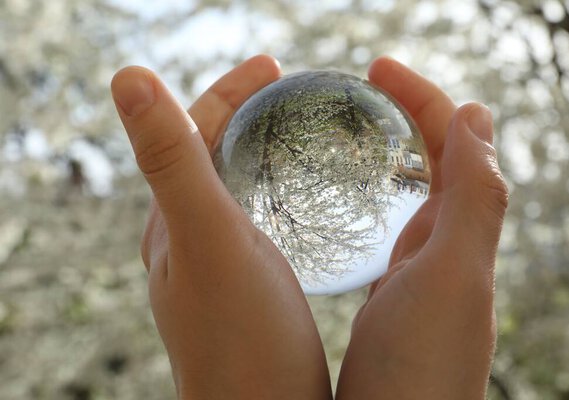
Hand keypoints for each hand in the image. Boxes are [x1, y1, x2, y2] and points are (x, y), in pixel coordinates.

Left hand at [111, 56, 331, 399]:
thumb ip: (173, 161)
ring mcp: (214, 263)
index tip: (274, 65)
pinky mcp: (245, 285)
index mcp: (169, 221)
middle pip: (207, 154)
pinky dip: (274, 187)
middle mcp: (183, 239)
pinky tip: (299, 193)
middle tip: (287, 88)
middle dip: (242, 113)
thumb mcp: (209, 239)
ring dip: (256, 148)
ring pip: (231, 185)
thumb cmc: (244, 337)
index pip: (188, 133)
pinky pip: (254, 216)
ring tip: (293, 129)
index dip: (226, 91)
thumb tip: (128, 77)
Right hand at [336, 57, 508, 398]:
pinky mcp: (388, 292)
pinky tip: (348, 196)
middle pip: (438, 159)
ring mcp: (418, 270)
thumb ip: (475, 200)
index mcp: (463, 234)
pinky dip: (374, 196)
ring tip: (358, 124)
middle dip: (409, 112)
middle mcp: (447, 247)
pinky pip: (388, 227)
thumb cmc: (419, 370)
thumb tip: (479, 115)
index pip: (456, 143)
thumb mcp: (453, 277)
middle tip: (366, 83)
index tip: (378, 67)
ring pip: (413, 191)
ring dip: (395, 150)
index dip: (424, 97)